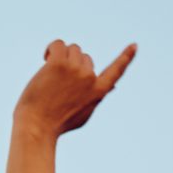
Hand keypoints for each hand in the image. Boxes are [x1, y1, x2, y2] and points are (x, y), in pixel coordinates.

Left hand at [14, 40, 136, 140]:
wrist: (38, 127)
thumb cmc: (57, 124)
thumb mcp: (83, 113)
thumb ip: (97, 97)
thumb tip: (113, 87)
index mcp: (98, 91)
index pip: (116, 71)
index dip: (126, 58)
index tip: (134, 46)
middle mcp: (89, 78)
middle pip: (84, 57)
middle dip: (72, 64)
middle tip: (57, 81)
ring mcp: (75, 70)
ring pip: (72, 49)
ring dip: (61, 57)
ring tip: (50, 73)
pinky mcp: (59, 64)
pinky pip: (58, 44)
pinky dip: (51, 48)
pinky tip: (45, 58)